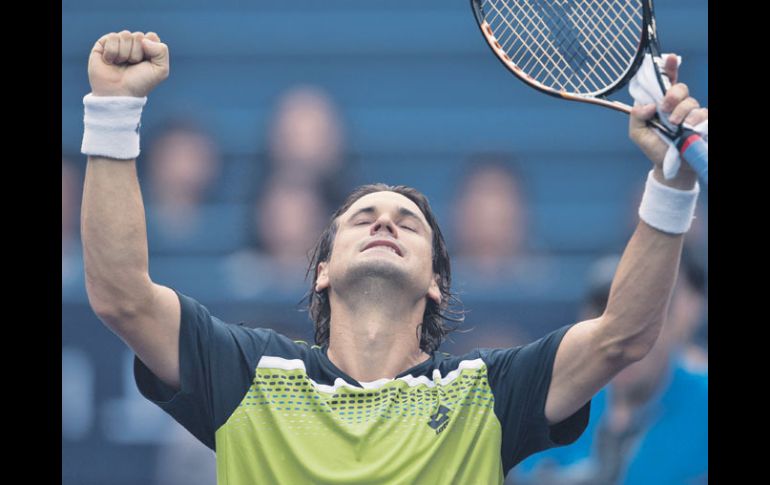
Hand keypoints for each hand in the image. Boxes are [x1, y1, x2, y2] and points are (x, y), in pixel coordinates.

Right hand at [88, 31, 169, 97]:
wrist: (119, 93)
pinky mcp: (103, 43)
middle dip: (137, 53)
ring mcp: (118, 43)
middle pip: (139, 36)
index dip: (150, 50)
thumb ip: (162, 51)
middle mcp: (133, 44)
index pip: (151, 36)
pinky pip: (112, 37)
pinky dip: (112, 52)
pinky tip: (110, 61)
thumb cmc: (140, 83)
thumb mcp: (161, 70)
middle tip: (132, 65)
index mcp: (147, 48)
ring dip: (124, 54)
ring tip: (120, 64)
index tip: (146, 63)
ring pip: (125, 35)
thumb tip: (144, 39)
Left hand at [629, 54, 707, 188]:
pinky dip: (695, 119)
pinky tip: (689, 128)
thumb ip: (636, 116)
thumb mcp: (638, 133)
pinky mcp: (703, 123)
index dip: (669, 68)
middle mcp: (677, 105)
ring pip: (691, 101)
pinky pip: (704, 113)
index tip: (670, 58)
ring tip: (674, 125)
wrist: (670, 167)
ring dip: (681, 112)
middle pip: (680, 88)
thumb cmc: (654, 148)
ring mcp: (692, 113)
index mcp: (661, 103)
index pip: (665, 81)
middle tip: (665, 107)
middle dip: (673, 94)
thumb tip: (649, 105)